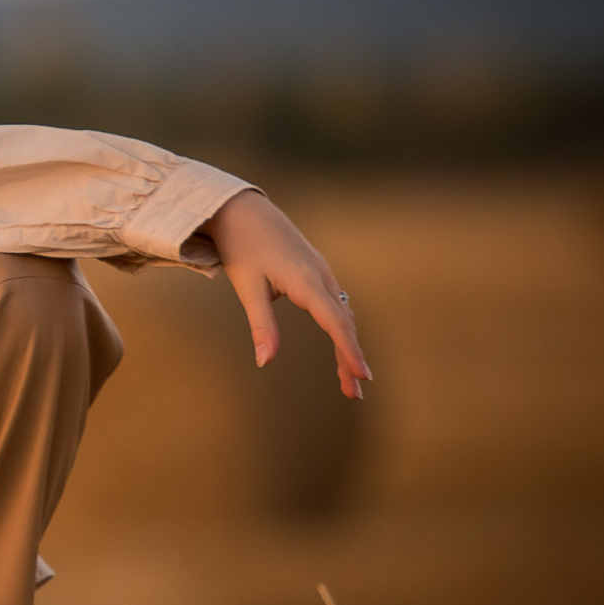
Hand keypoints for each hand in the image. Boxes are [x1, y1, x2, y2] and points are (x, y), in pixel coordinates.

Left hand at [196, 190, 371, 399]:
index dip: (349, 351)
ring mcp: (322, 273)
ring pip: (342, 315)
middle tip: (354, 394)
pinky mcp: (316, 272)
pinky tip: (340, 346)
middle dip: (350, 359)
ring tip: (348, 379)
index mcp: (307, 281)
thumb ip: (262, 325)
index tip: (361, 377)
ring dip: (347, 346)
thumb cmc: (242, 247)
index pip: (336, 323)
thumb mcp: (248, 287)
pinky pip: (335, 304)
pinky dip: (340, 328)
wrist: (242, 209)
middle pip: (344, 324)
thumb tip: (265, 362)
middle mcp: (321, 277)